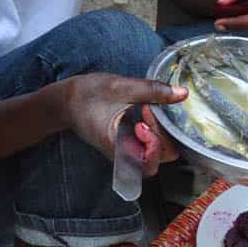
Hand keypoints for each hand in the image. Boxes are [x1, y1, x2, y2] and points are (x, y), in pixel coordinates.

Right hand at [62, 74, 186, 175]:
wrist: (65, 102)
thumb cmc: (88, 95)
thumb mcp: (122, 87)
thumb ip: (154, 91)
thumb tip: (182, 93)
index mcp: (119, 145)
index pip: (152, 158)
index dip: (157, 135)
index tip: (147, 111)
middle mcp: (123, 155)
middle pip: (158, 159)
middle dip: (161, 135)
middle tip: (149, 111)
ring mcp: (124, 154)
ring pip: (155, 155)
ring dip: (158, 134)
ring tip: (146, 111)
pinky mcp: (126, 148)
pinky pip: (147, 148)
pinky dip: (153, 133)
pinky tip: (144, 115)